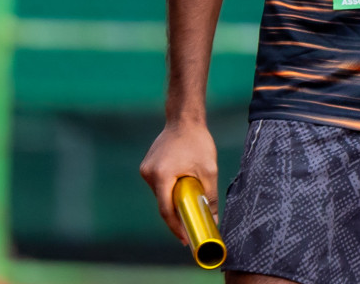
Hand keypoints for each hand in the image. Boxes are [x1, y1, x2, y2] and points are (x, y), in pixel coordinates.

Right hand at [139, 118, 218, 244]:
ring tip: (188, 204)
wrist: (184, 119)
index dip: (176, 228)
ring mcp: (146, 169)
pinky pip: (159, 185)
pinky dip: (169, 190)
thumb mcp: (208, 171)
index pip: (166, 211)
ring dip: (173, 201)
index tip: (185, 239)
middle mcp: (149, 174)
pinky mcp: (147, 165)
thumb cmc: (197, 143)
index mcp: (162, 176)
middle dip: (176, 216)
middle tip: (190, 227)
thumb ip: (210, 196)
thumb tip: (213, 219)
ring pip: (160, 195)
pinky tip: (181, 187)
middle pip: (162, 204)